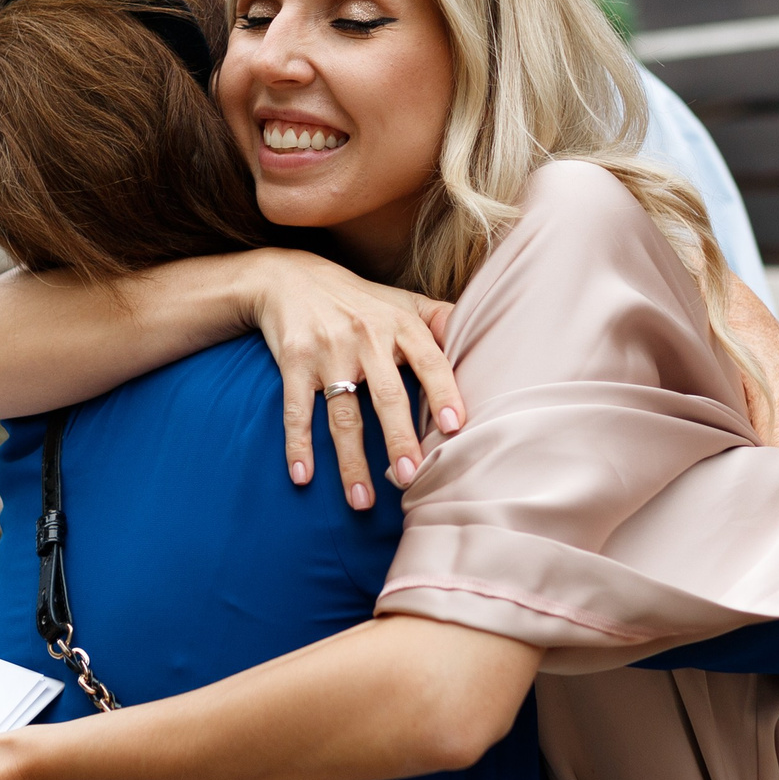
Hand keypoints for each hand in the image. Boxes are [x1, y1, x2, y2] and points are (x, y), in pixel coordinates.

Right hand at [241, 248, 463, 508]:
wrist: (290, 278)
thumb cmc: (360, 300)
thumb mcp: (403, 301)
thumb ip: (442, 321)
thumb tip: (487, 340)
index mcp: (400, 325)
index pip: (429, 360)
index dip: (443, 392)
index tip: (455, 428)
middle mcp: (366, 337)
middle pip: (386, 394)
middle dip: (398, 438)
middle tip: (409, 477)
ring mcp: (328, 352)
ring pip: (342, 414)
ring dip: (350, 461)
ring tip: (362, 501)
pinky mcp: (295, 362)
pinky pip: (297, 409)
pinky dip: (297, 444)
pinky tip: (303, 476)